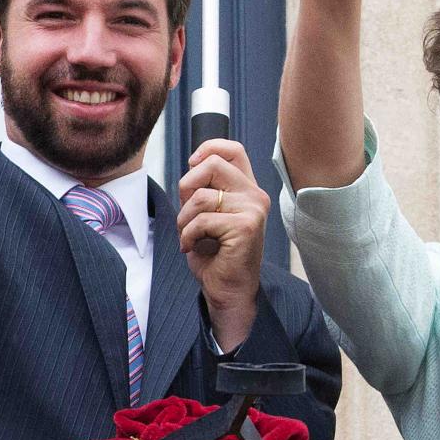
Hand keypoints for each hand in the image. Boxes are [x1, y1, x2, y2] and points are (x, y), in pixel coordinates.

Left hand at [176, 139, 269, 351]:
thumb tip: (193, 164)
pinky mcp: (246, 226)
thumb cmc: (215, 255)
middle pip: (212, 164)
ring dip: (184, 219)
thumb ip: (205, 189)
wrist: (228, 291)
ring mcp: (253, 209)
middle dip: (187, 187)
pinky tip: (192, 248)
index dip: (209, 148)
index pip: (233, 150)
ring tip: (189, 236)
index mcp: (247, 189)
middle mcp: (255, 195)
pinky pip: (202, 219)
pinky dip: (187, 235)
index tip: (192, 164)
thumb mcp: (207, 214)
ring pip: (201, 195)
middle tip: (186, 213)